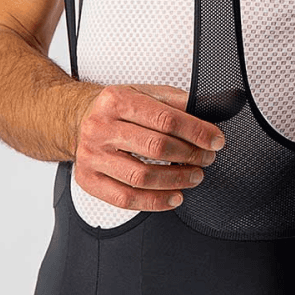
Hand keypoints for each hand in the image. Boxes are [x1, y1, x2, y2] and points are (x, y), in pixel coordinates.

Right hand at [74, 84, 225, 211]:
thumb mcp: (144, 92)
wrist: (79, 119)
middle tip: (206, 158)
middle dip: (189, 155)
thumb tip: (209, 108)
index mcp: (117, 100)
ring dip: (175, 180)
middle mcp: (100, 127)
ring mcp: (92, 155)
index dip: (196, 132)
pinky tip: (174, 197)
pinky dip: (155, 202)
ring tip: (194, 177)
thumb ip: (175, 101)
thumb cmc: (118, 108)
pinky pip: (125, 198)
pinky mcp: (88, 179)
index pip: (165, 119)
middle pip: (155, 147)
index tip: (215, 140)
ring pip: (141, 177)